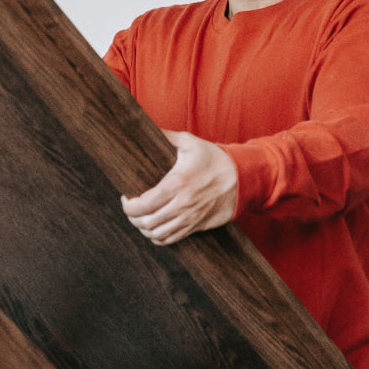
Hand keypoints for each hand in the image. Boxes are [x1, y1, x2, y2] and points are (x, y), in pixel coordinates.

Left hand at [121, 130, 238, 245]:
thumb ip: (166, 137)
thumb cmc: (215, 159)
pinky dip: (158, 238)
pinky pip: (171, 240)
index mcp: (178, 184)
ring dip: (144, 229)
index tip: (125, 198)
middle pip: (147, 222)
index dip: (128, 206)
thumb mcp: (190, 143)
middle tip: (131, 208)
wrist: (242, 178)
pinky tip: (154, 229)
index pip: (144, 205)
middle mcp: (182, 205)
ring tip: (141, 219)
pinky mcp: (197, 226)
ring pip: (157, 234)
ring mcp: (190, 218)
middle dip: (133, 218)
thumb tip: (145, 128)